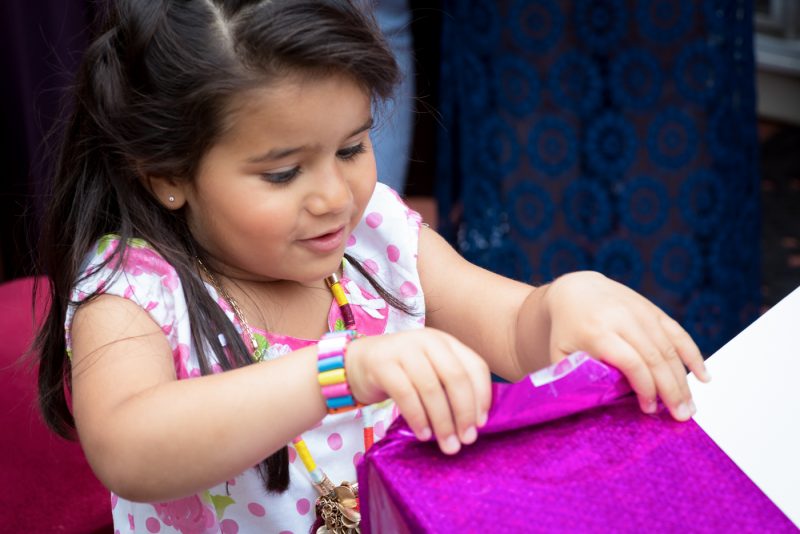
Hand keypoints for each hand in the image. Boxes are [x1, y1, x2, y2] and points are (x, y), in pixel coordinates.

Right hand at [345, 328, 491, 453]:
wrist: (356, 363)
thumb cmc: (401, 373)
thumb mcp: (430, 372)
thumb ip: (450, 387)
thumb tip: (475, 423)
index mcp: (445, 342)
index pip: (475, 367)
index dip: (482, 397)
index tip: (481, 424)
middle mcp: (427, 340)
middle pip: (455, 377)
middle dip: (464, 412)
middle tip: (466, 440)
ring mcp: (403, 349)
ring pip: (431, 388)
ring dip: (442, 421)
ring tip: (447, 444)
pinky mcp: (382, 364)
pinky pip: (406, 395)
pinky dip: (418, 418)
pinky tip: (423, 435)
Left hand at [543, 271, 710, 420]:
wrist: (575, 291)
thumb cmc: (566, 330)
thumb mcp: (560, 353)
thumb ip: (574, 378)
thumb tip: (591, 407)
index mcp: (597, 331)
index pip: (630, 362)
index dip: (644, 387)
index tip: (649, 409)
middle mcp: (622, 318)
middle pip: (654, 357)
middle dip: (671, 390)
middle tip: (681, 416)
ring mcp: (640, 311)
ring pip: (669, 348)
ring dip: (683, 380)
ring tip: (689, 406)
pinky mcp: (653, 309)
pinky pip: (678, 333)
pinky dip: (693, 355)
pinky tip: (703, 377)